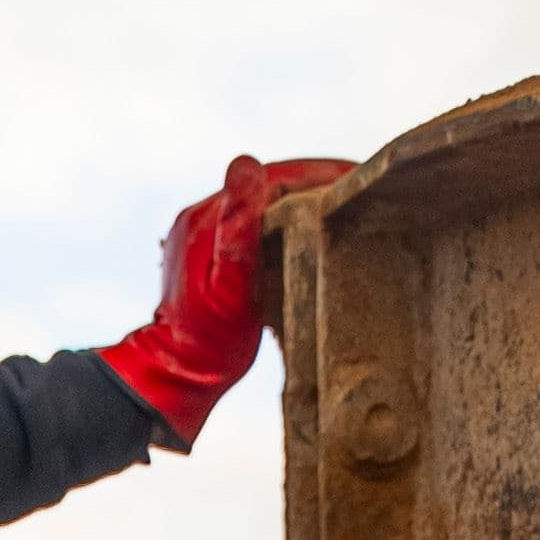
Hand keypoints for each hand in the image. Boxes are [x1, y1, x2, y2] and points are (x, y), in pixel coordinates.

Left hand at [97, 154, 353, 448]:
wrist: (180, 374)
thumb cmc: (209, 340)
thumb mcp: (230, 285)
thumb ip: (239, 227)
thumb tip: (245, 165)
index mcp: (207, 218)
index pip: (273, 177)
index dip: (318, 173)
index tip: (357, 174)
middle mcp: (203, 218)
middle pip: (270, 187)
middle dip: (316, 184)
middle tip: (360, 187)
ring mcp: (205, 235)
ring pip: (264, 205)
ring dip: (303, 201)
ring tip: (345, 205)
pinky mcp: (212, 254)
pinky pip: (256, 226)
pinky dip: (286, 223)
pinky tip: (312, 232)